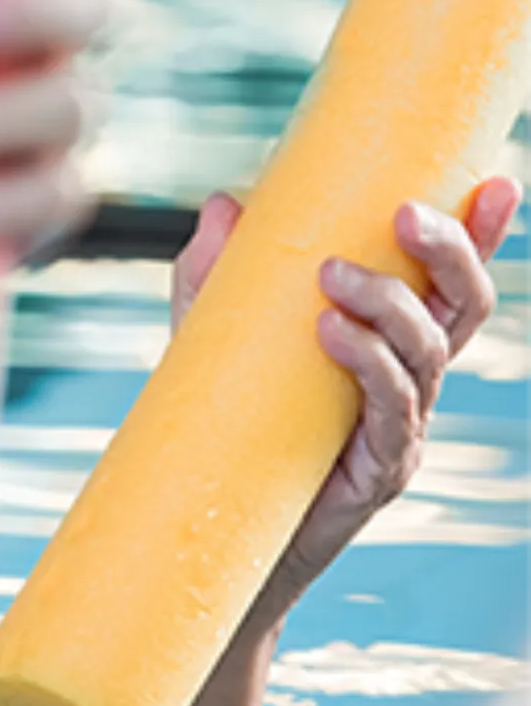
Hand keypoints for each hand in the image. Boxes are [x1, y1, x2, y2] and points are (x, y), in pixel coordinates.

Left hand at [174, 178, 521, 607]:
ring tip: (331, 275)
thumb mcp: (211, 334)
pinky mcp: (380, 468)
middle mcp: (413, 379)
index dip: (481, 236)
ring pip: (429, 354)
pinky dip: (369, 364)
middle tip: (403, 213)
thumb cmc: (224, 419)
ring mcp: (404, 425)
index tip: (496, 183)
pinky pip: (393, 409)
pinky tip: (331, 333)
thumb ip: (217, 272)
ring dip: (390, 305)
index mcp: (391, 339)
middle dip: (449, 254)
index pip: (447, 280)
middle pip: (463, 308)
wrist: (213, 522)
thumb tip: (226, 204)